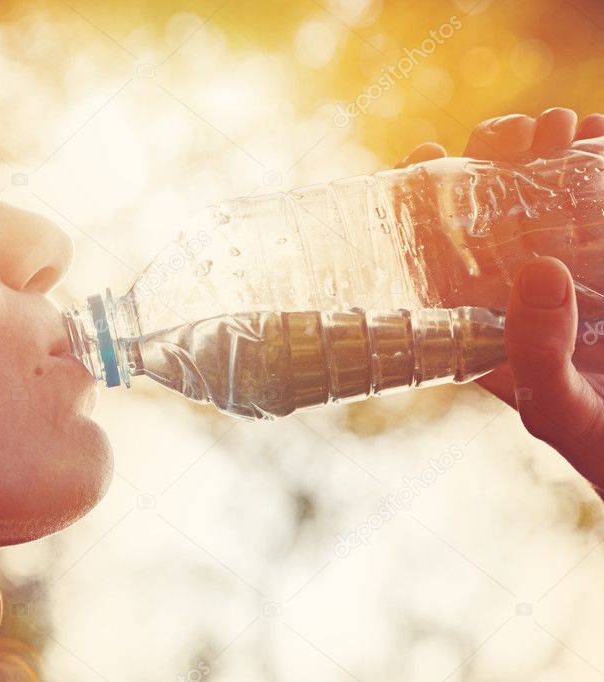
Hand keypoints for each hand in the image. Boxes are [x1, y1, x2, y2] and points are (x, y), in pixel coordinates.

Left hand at [398, 109, 603, 491]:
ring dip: (551, 152)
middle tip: (517, 134)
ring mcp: (573, 277)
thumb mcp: (560, 411)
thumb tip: (536, 269)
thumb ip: (537, 354)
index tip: (424, 156)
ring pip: (549, 197)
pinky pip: (600, 202)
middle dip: (497, 160)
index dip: (420, 204)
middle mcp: (522, 295)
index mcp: (482, 326)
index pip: (435, 257)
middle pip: (492, 212)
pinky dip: (600, 160)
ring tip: (566, 128)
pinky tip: (601, 133)